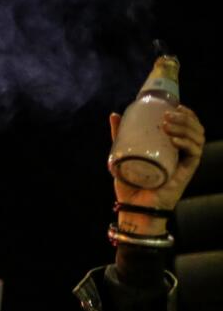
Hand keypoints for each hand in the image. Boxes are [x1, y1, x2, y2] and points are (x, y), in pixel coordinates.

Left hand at [111, 105, 204, 234]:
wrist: (134, 206)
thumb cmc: (130, 182)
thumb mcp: (123, 153)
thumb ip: (120, 135)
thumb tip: (114, 114)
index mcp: (171, 147)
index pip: (188, 125)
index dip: (186, 113)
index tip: (174, 105)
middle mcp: (181, 153)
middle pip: (195, 129)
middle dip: (185, 117)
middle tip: (168, 114)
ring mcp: (185, 162)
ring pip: (197, 138)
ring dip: (186, 127)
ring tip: (168, 124)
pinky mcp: (186, 172)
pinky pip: (195, 154)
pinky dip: (186, 144)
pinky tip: (174, 140)